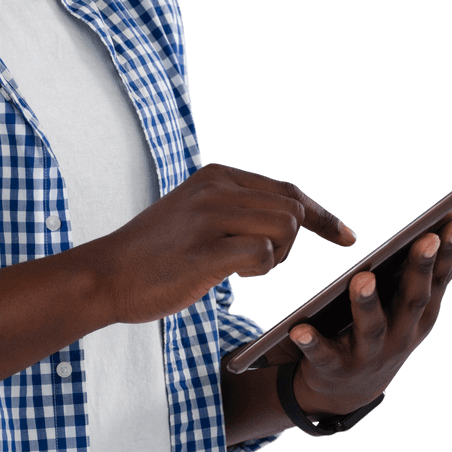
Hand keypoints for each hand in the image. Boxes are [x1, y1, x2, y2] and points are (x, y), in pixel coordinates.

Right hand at [93, 163, 356, 324]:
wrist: (105, 275)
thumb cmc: (153, 254)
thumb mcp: (194, 213)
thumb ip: (236, 208)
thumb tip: (289, 218)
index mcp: (216, 176)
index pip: (288, 190)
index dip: (323, 216)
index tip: (346, 236)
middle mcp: (216, 188)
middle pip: (294, 210)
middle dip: (295, 243)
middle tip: (264, 263)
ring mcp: (209, 217)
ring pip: (286, 229)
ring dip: (276, 257)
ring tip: (243, 268)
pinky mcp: (205, 250)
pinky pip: (264, 254)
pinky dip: (260, 270)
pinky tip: (233, 275)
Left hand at [289, 201, 451, 416]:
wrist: (351, 390)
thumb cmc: (393, 326)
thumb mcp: (423, 297)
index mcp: (422, 312)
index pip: (439, 278)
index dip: (447, 252)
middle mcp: (402, 334)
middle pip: (413, 299)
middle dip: (420, 270)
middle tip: (424, 239)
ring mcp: (370, 353)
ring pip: (371, 327)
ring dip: (367, 303)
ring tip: (361, 278)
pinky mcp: (335, 366)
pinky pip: (323, 354)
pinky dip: (312, 342)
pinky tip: (299, 328)